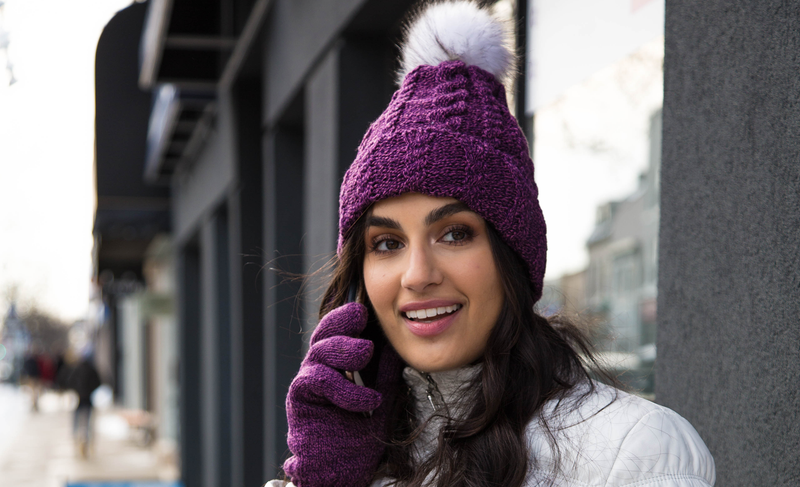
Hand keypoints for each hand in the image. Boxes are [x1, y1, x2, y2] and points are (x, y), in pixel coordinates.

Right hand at [284, 302, 403, 486]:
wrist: (342, 473)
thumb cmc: (357, 442)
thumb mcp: (381, 402)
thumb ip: (384, 376)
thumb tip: (394, 347)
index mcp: (335, 368)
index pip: (337, 332)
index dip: (348, 318)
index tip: (366, 312)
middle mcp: (318, 371)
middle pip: (324, 333)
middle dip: (341, 320)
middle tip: (360, 316)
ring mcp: (307, 383)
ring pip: (320, 349)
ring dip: (347, 350)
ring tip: (366, 355)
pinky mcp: (300, 398)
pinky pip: (319, 378)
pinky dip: (346, 387)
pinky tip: (367, 399)